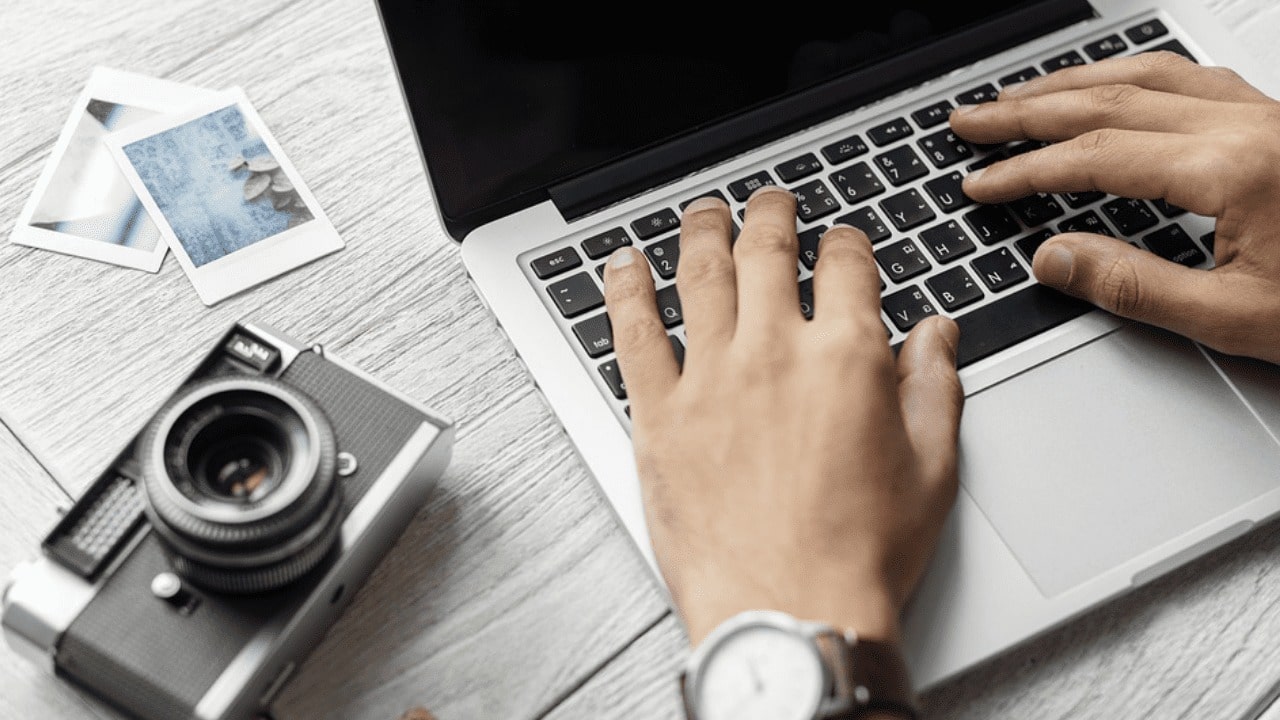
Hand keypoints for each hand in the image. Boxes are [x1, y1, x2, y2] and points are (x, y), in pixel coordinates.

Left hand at [602, 187, 963, 647]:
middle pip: (766, 252)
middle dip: (771, 214)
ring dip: (701, 232)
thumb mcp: (932, 469)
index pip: (845, 265)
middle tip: (769, 201)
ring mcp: (710, 379)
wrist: (790, 611)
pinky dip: (625, 291)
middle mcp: (774, 353)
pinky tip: (623, 266)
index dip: (845, 242)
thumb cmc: (859, 554)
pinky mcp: (659, 415)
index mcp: (846, 357)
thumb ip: (935, 387)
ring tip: (703, 213)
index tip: (841, 241)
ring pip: (700, 276)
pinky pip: (633, 333)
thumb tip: (937, 335)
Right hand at [950, 51, 1279, 362]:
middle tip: (972, 121)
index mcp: (1234, 170)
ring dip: (1073, 83)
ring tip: (1021, 97)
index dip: (1026, 170)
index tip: (981, 182)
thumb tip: (1056, 258)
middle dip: (1028, 110)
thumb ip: (1135, 287)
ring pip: (1148, 73)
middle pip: (1110, 97)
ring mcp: (1267, 113)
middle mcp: (1249, 125)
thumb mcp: (1237, 320)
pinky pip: (1190, 74)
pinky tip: (1114, 85)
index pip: (1097, 158)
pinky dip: (1133, 75)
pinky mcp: (1279, 118)